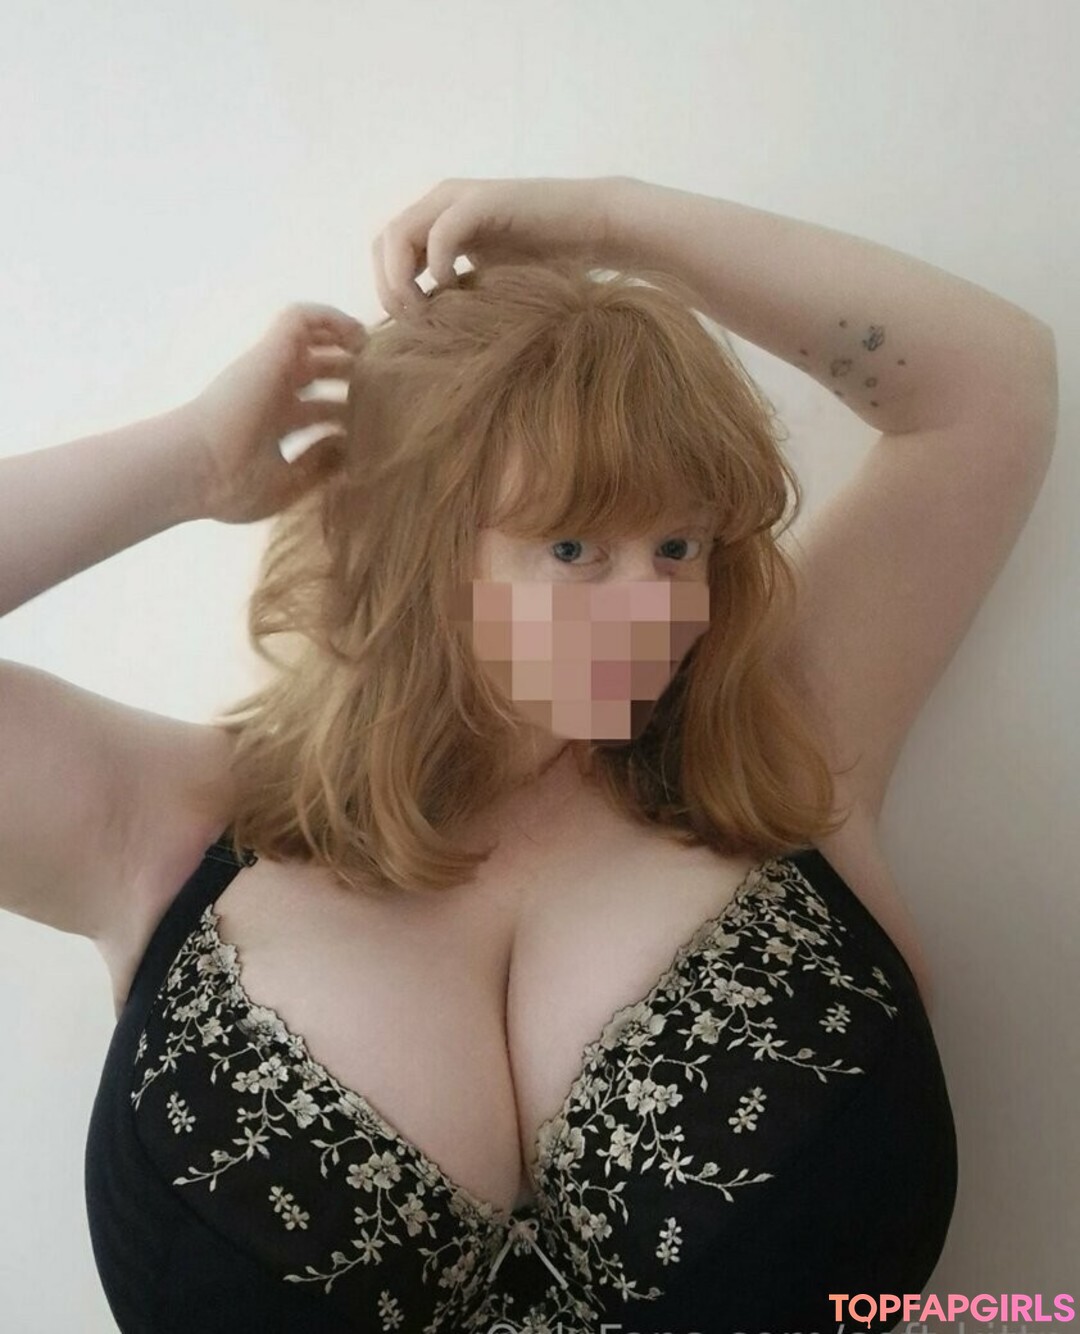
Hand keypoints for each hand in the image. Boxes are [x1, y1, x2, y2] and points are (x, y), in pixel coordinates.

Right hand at [183, 303, 365, 524]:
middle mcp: (272, 394)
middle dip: (350, 376)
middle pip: (315, 373)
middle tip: (386, 387)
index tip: (377, 424)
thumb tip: (347, 448)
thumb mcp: (285, 485)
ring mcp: (270, 371)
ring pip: (311, 339)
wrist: (197, 468)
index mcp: (272, 426)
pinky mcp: (269, 351)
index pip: (312, 411)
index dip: (343, 413)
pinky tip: (358, 337)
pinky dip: (332, 318)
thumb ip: (317, 467)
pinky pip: (302, 317)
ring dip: (345, 342)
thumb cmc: (231, 485)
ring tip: (379, 355)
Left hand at [371, 175, 627, 318]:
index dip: (388, 291)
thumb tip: (422, 334)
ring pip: (399, 235)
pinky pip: (441, 232)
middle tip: (415, 323)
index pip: (385, 252)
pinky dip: (438, 264)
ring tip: (428, 310)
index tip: (411, 327)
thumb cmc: (547, 263)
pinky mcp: (485, 201)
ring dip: (404, 280)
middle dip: (390, 288)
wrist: (593, 230)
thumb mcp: (487, 285)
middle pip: (383, 243)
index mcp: (437, 221)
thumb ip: (454, 296)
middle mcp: (440, 204)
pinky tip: (454, 288)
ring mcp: (460, 199)